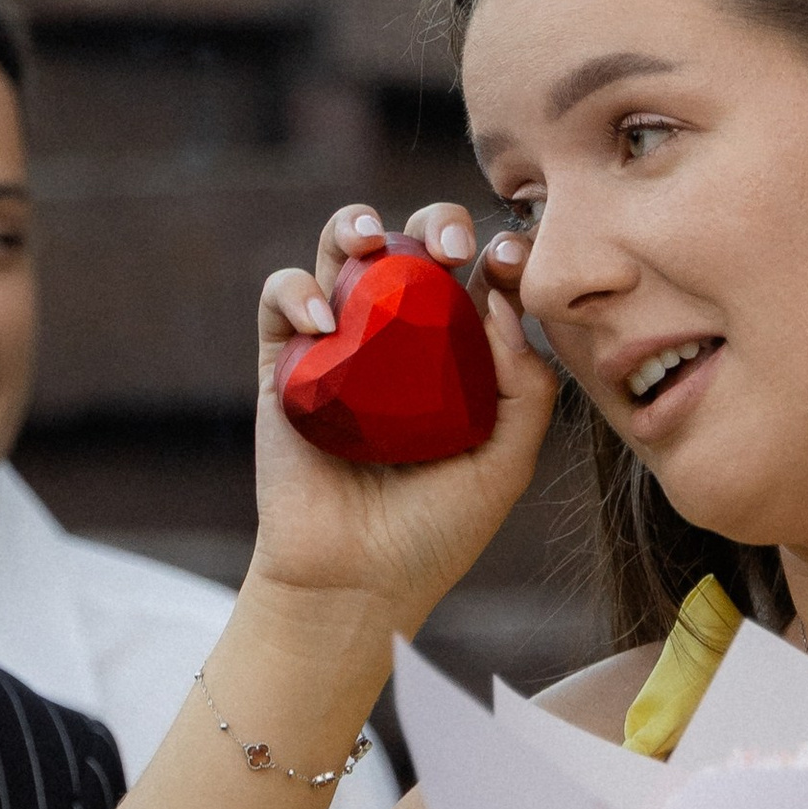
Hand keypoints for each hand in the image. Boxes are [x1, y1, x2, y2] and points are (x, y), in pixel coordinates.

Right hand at [247, 196, 555, 636]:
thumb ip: (526, 387)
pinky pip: (282, 300)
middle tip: (451, 247)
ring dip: (356, 226)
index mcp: (456, 358)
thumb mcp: (505, 464)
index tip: (512, 260)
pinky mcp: (283, 365)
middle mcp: (398, 342)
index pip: (477, 281)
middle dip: (435, 225)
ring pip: (342, 254)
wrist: (354, 583)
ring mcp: (338, 347)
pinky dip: (297, 291)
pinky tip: (324, 321)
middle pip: (414, 250)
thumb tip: (500, 299)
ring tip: (375, 242)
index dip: (496, 255)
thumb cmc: (435, 533)